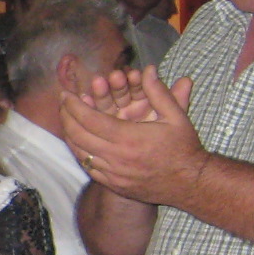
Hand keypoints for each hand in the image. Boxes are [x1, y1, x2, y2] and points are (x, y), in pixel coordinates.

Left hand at [59, 66, 203, 206]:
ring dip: (69, 135)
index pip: (89, 119)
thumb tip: (149, 69)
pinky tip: (78, 142)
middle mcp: (116, 157)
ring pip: (79, 153)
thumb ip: (159, 92)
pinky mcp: (114, 185)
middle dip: (66, 117)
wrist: (191, 183)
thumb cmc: (184, 148)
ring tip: (66, 119)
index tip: (66, 94)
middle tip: (62, 103)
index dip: (73, 105)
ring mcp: (113, 174)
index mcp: (128, 138)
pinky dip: (80, 153)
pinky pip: (88, 168)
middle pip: (77, 135)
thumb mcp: (177, 117)